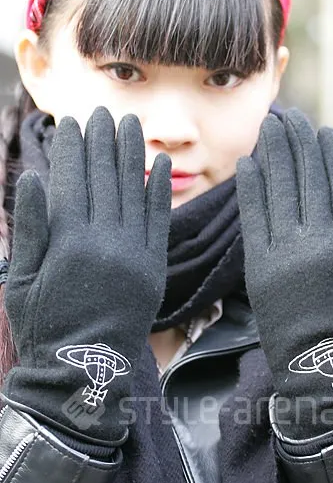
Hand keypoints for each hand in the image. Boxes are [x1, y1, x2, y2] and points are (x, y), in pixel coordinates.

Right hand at [2, 107, 170, 444]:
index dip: (71, 150)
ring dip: (132, 155)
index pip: (71, 182)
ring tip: (129, 124)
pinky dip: (160, 191)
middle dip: (101, 142)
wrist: (85, 369)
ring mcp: (134, 254)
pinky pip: (158, 222)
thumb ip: (30, 228)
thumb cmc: (44, 325)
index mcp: (68, 243)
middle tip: (101, 113)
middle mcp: (105, 243)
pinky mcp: (153, 268)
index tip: (71, 123)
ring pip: (133, 193)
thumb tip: (32, 177)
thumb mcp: (22, 279)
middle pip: (104, 180)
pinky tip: (159, 165)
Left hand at [237, 109, 332, 440]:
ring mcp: (286, 252)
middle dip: (297, 141)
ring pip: (279, 190)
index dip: (328, 152)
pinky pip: (253, 218)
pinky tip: (247, 164)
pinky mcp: (259, 267)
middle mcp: (320, 239)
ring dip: (272, 153)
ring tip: (268, 126)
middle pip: (306, 178)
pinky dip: (250, 188)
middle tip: (289, 115)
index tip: (321, 130)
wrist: (326, 367)